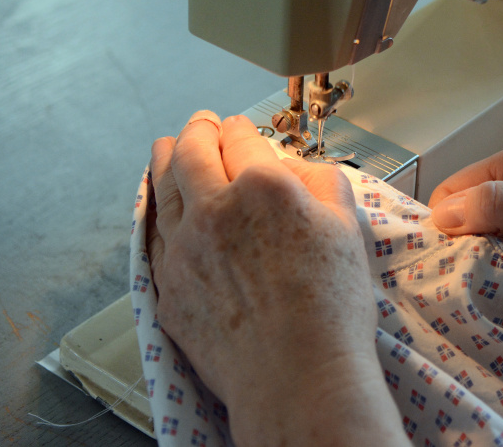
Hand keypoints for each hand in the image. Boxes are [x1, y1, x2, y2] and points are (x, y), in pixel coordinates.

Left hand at [147, 111, 405, 445]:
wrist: (298, 379)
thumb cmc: (330, 311)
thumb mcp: (347, 229)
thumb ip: (322, 183)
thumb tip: (297, 169)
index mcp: (264, 187)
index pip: (242, 139)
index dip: (240, 128)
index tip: (239, 128)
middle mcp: (215, 209)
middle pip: (191, 152)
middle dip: (195, 131)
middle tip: (200, 124)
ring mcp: (185, 249)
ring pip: (162, 188)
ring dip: (163, 160)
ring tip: (164, 148)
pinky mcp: (169, 287)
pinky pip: (155, 236)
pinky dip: (156, 210)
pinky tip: (160, 207)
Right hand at [428, 137, 502, 304]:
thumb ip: (497, 206)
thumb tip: (441, 213)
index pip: (459, 188)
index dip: (443, 219)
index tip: (434, 256)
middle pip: (474, 223)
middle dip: (468, 250)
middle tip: (462, 282)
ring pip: (497, 253)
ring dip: (496, 272)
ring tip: (492, 294)